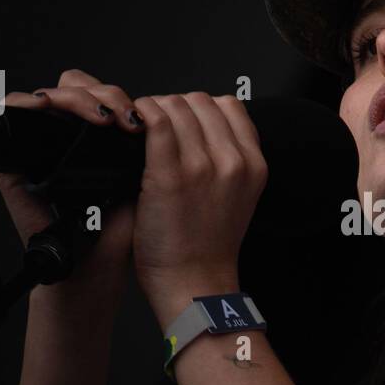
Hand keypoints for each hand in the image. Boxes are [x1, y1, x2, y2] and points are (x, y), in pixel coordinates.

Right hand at [0, 69, 144, 316]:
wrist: (96, 267)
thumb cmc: (122, 231)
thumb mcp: (146, 180)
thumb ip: (150, 145)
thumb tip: (166, 109)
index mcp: (99, 139)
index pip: (99, 94)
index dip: (116, 94)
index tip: (141, 114)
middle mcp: (68, 138)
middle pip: (75, 88)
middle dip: (101, 93)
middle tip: (123, 116)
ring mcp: (40, 146)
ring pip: (49, 95)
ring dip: (75, 96)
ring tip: (101, 116)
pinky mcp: (13, 158)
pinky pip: (11, 114)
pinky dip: (26, 103)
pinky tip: (50, 108)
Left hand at [128, 92, 266, 326]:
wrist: (195, 283)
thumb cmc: (208, 246)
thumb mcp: (239, 196)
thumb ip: (229, 159)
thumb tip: (198, 126)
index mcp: (254, 164)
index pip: (228, 104)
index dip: (199, 108)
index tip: (182, 123)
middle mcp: (233, 161)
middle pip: (199, 101)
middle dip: (173, 107)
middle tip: (154, 128)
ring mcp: (203, 166)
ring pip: (175, 105)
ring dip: (152, 111)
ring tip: (139, 131)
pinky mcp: (170, 175)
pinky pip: (154, 121)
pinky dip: (139, 116)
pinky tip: (130, 130)